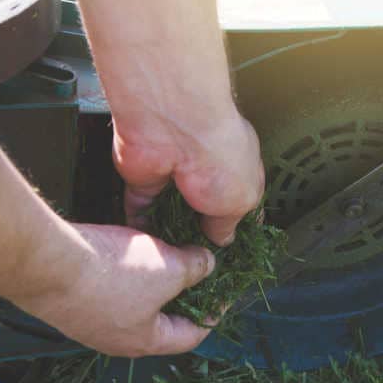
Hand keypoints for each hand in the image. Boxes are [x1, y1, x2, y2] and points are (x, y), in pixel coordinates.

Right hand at [8, 223, 216, 356]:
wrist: (46, 260)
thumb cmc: (110, 273)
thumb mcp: (169, 267)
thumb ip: (196, 267)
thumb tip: (208, 264)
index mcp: (144, 342)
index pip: (191, 335)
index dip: (213, 312)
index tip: (226, 292)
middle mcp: (116, 337)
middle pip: (163, 317)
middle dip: (185, 291)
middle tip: (201, 268)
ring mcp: (91, 318)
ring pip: (138, 298)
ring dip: (157, 276)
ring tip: (173, 250)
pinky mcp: (74, 296)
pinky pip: (113, 285)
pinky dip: (130, 268)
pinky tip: (137, 246)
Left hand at [113, 104, 264, 245]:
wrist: (174, 126)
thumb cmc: (219, 153)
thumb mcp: (241, 201)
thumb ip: (229, 224)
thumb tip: (222, 238)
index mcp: (238, 168)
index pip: (240, 199)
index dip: (237, 223)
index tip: (231, 247)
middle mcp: (206, 168)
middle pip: (203, 207)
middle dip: (201, 231)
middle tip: (200, 257)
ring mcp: (174, 173)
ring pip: (171, 210)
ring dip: (170, 229)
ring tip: (172, 256)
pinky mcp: (144, 178)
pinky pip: (141, 207)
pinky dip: (141, 226)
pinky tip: (145, 243)